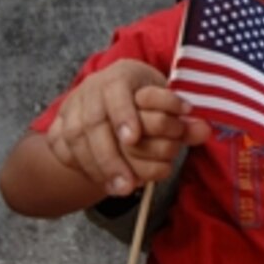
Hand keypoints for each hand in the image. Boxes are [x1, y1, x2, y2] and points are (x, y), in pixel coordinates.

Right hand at [47, 59, 203, 195]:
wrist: (112, 92)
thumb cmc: (147, 96)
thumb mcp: (167, 101)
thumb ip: (183, 118)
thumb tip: (203, 130)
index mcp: (121, 74)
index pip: (117, 91)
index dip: (124, 114)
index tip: (133, 138)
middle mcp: (93, 88)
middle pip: (94, 123)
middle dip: (111, 156)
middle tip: (128, 184)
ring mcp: (73, 106)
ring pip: (77, 139)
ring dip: (98, 168)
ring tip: (121, 189)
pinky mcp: (60, 124)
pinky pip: (63, 149)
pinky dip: (83, 168)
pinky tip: (104, 183)